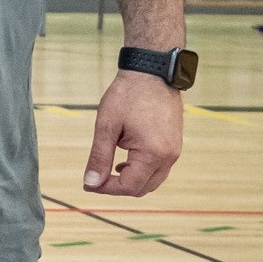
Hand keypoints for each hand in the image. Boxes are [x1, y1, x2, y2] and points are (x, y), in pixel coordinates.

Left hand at [83, 69, 182, 197]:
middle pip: (143, 188)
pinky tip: (125, 161)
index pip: (130, 186)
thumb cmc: (127, 96)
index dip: (106, 189)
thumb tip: (90, 183)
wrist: (151, 72)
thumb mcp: (106, 127)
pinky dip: (143, 171)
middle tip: (95, 179)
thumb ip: (99, 157)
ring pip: (154, 180)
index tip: (88, 183)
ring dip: (131, 180)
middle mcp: (170, 156)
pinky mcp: (175, 144)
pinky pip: (160, 168)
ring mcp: (175, 150)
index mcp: (153, 153)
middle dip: (118, 187)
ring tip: (110, 169)